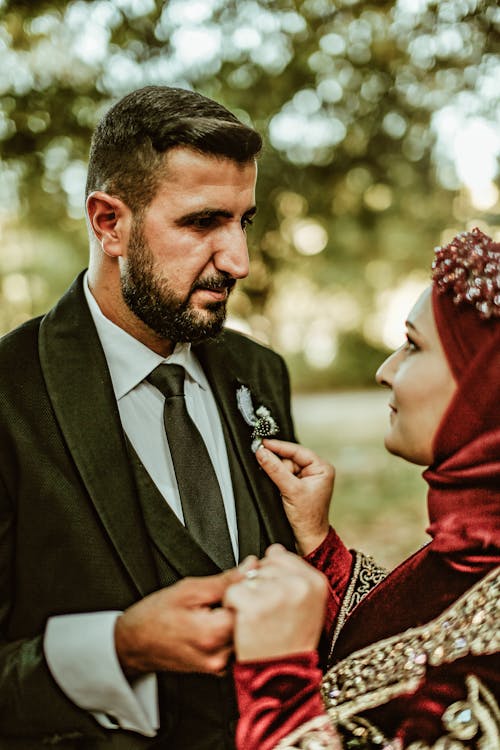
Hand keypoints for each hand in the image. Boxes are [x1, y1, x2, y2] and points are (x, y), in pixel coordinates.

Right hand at [115, 570, 241, 676]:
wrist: (133, 643)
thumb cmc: (153, 616)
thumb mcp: (189, 589)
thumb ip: (225, 580)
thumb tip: (251, 567)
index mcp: (212, 635)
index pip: (253, 608)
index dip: (255, 589)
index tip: (252, 575)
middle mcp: (219, 656)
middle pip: (253, 624)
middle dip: (251, 602)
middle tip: (242, 586)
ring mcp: (219, 666)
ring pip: (247, 635)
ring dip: (243, 616)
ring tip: (226, 602)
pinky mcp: (218, 668)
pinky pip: (236, 645)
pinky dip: (234, 629)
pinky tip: (221, 618)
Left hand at [224, 545, 327, 660]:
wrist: (282, 678)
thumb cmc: (291, 644)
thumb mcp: (306, 606)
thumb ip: (293, 574)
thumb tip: (275, 549)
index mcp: (315, 582)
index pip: (282, 556)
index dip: (272, 577)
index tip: (275, 598)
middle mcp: (299, 585)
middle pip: (264, 565)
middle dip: (258, 585)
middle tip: (268, 614)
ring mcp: (277, 594)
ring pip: (247, 577)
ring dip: (245, 595)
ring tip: (259, 619)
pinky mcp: (254, 605)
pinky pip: (232, 591)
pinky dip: (232, 606)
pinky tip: (245, 622)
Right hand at [256, 439, 333, 554]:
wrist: (308, 538)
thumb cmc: (308, 518)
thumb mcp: (291, 490)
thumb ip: (275, 469)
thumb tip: (262, 453)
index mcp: (321, 468)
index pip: (297, 450)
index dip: (279, 446)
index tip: (263, 443)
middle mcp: (315, 471)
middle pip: (289, 458)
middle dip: (277, 464)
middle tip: (263, 463)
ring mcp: (306, 478)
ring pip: (284, 467)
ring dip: (276, 473)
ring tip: (279, 488)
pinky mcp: (298, 486)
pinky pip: (283, 475)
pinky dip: (276, 479)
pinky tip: (276, 487)